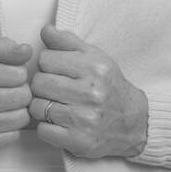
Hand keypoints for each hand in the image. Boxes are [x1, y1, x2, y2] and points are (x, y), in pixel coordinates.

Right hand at [0, 37, 33, 155]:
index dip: (17, 72)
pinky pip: (14, 136)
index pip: (19, 74)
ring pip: (22, 117)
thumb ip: (2, 47)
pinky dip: (10, 127)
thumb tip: (27, 51)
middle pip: (23, 96)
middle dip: (20, 90)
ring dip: (17, 109)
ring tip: (1, 103)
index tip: (5, 74)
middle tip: (5, 89)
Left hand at [29, 23, 148, 158]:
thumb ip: (68, 42)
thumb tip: (45, 29)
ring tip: (56, 105)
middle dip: (42, 86)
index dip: (47, 65)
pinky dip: (46, 127)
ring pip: (37, 107)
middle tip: (54, 89)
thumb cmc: (110, 87)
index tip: (56, 71)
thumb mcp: (96, 58)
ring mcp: (85, 118)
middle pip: (38, 83)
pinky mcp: (79, 141)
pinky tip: (59, 122)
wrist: (133, 121)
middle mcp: (91, 92)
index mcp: (94, 67)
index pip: (45, 59)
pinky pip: (42, 130)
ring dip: (42, 107)